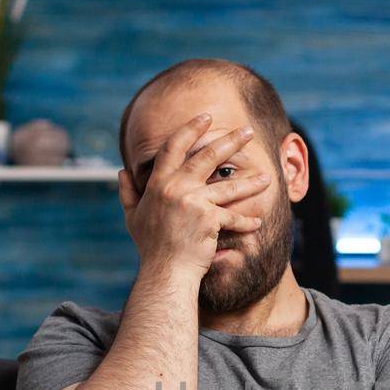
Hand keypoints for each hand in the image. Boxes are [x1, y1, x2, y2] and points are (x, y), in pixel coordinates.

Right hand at [117, 112, 271, 276]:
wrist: (164, 272)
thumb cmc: (151, 247)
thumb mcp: (133, 217)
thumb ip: (128, 192)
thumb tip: (121, 172)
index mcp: (157, 183)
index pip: (174, 147)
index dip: (190, 129)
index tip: (206, 117)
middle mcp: (175, 187)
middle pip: (207, 156)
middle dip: (230, 140)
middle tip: (247, 130)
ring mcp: (192, 202)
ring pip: (228, 186)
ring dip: (251, 181)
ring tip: (268, 177)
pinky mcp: (209, 219)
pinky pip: (233, 217)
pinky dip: (246, 222)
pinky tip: (257, 223)